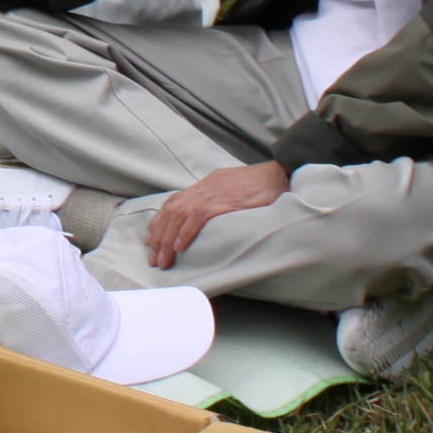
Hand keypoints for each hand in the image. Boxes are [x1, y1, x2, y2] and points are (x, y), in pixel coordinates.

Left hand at [144, 159, 289, 267]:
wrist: (280, 173)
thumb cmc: (262, 184)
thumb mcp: (234, 189)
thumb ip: (219, 200)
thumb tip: (210, 217)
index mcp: (206, 185)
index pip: (174, 203)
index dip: (160, 222)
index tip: (152, 240)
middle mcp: (204, 188)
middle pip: (171, 212)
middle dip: (158, 236)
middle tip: (153, 258)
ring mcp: (212, 193)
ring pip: (179, 216)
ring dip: (168, 240)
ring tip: (162, 259)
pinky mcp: (223, 201)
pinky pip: (198, 217)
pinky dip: (186, 232)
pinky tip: (180, 247)